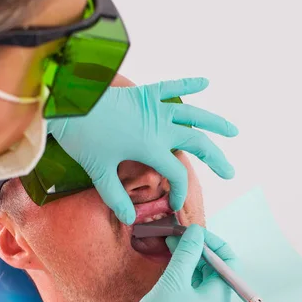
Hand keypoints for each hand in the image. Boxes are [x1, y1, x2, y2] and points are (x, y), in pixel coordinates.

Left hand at [48, 78, 237, 224]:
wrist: (68, 102)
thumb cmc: (82, 138)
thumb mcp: (98, 172)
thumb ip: (116, 197)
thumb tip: (129, 220)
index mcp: (150, 147)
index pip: (176, 175)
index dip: (179, 194)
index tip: (173, 208)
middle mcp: (159, 126)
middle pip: (197, 143)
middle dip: (216, 159)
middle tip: (230, 171)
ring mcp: (154, 107)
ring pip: (193, 115)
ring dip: (214, 123)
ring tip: (233, 131)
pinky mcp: (144, 92)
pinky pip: (172, 86)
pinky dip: (188, 84)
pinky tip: (206, 81)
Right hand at [97, 225, 236, 301]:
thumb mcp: (172, 281)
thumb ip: (186, 253)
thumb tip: (196, 232)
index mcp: (220, 298)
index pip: (228, 260)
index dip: (211, 242)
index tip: (191, 233)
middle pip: (216, 271)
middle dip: (197, 251)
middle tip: (175, 237)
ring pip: (203, 283)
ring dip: (189, 264)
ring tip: (170, 249)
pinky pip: (195, 296)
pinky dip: (185, 280)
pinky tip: (170, 271)